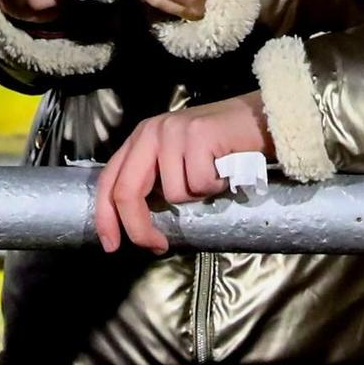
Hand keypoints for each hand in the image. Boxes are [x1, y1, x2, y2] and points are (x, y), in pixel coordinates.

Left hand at [94, 92, 273, 254]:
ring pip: (173, 193)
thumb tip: (139, 225)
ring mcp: (173, 131)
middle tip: (157, 246)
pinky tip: (223, 170)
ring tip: (211, 177)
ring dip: (196, 197)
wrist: (257, 118)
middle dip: (139, 227)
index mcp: (140, 139)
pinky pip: (199, 184)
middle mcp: (151, 132)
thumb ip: (154, 181)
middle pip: (128, 191)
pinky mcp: (198, 134)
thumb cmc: (218, 148)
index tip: (111, 245)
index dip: (106, 216)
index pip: (109, 180)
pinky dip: (215, 186)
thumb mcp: (175, 160)